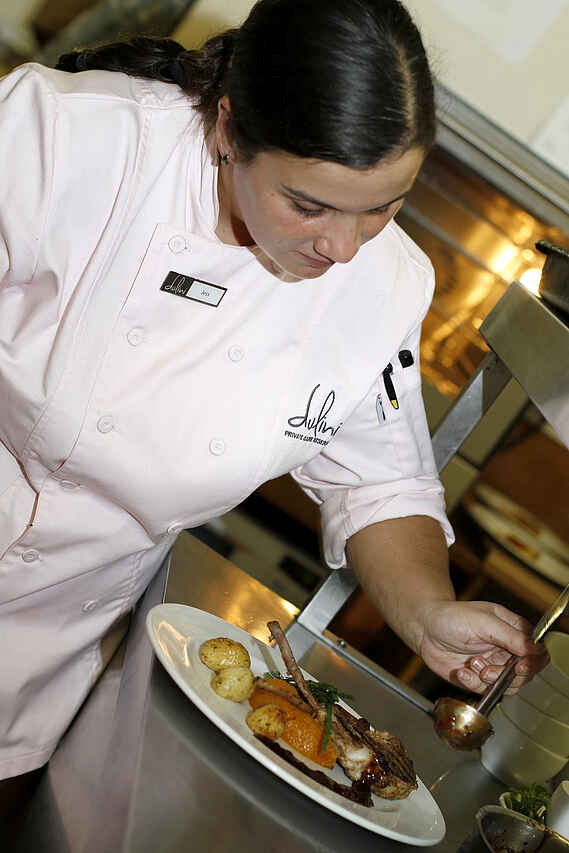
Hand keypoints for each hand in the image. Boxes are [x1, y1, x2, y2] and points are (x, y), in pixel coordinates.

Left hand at [418, 600, 548, 692]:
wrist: (424, 629)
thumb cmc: (452, 616)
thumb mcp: (483, 621)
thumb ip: (511, 636)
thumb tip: (535, 649)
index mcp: (512, 630)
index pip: (537, 651)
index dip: (533, 662)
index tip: (520, 666)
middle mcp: (506, 650)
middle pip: (525, 673)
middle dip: (506, 674)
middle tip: (488, 670)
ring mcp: (493, 665)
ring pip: (508, 685)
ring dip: (489, 679)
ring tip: (473, 665)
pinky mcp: (478, 678)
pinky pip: (486, 690)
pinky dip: (473, 683)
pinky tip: (463, 671)